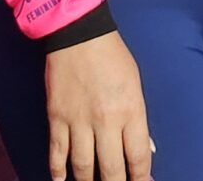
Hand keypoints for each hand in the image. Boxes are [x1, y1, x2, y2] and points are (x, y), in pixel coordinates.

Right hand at [45, 32, 152, 180]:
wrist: (78, 35)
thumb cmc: (113, 58)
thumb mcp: (135, 85)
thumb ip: (138, 119)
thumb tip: (145, 149)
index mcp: (131, 110)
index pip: (138, 156)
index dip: (141, 178)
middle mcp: (106, 121)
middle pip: (111, 169)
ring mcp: (79, 121)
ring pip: (83, 166)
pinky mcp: (57, 118)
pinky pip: (57, 152)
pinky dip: (57, 170)